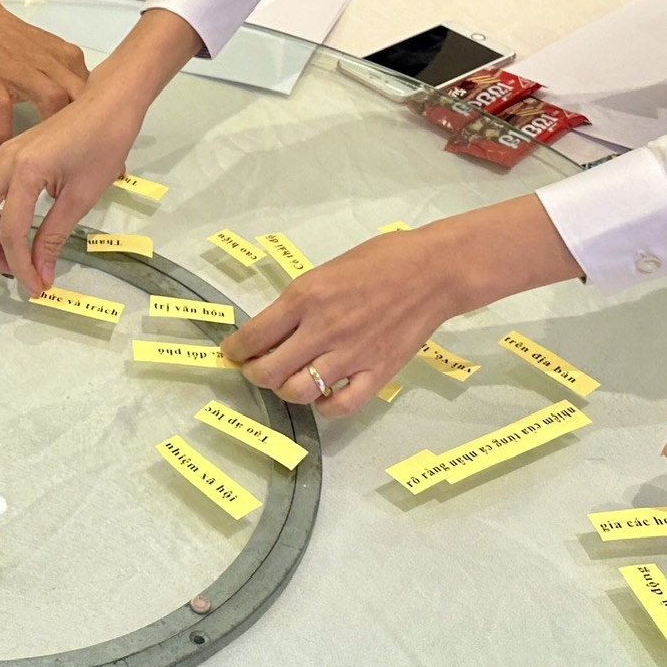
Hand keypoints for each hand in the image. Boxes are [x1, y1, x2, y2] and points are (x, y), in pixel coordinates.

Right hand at [0, 0, 89, 153]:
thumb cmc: (5, 41)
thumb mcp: (45, 57)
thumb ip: (64, 81)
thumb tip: (81, 115)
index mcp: (67, 59)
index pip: (96, 94)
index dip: (101, 125)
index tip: (101, 152)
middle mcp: (51, 63)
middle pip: (82, 100)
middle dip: (85, 133)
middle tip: (77, 169)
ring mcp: (22, 70)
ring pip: (51, 103)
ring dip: (52, 138)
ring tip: (46, 167)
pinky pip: (2, 112)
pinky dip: (3, 136)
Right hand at [0, 6, 202, 292]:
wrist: (110, 102)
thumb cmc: (105, 143)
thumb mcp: (83, 195)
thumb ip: (54, 235)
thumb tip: (41, 273)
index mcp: (23, 171)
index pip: (11, 232)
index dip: (22, 267)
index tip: (38, 288)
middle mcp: (2, 162)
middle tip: (16, 272)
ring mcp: (1, 156)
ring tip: (11, 252)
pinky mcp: (7, 155)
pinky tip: (15, 226)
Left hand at [225, 198, 580, 416]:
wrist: (433, 271)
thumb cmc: (381, 259)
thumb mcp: (327, 269)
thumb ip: (300, 301)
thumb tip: (274, 326)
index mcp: (305, 297)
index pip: (253, 336)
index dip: (235, 350)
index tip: (233, 352)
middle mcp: (321, 330)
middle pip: (268, 371)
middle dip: (254, 374)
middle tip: (256, 369)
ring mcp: (349, 355)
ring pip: (297, 392)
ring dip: (285, 390)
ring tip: (289, 381)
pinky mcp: (377, 373)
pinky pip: (340, 406)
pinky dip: (325, 407)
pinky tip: (324, 396)